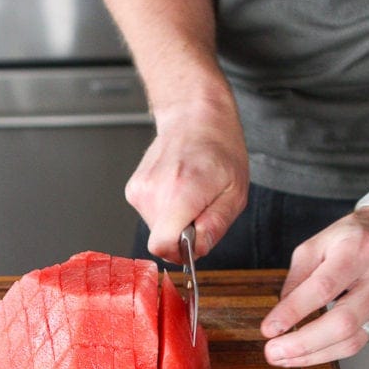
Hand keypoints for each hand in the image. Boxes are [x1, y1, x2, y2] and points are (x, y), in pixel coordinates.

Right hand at [126, 99, 248, 262]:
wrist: (194, 117)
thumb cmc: (219, 150)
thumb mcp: (235, 193)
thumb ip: (215, 226)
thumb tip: (196, 251)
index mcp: (182, 191)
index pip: (162, 244)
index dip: (180, 251)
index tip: (194, 240)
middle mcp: (154, 191)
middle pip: (162, 239)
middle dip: (182, 233)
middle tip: (200, 207)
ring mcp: (140, 189)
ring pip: (156, 229)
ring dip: (175, 220)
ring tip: (190, 193)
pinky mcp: (133, 189)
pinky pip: (151, 215)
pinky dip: (165, 209)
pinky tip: (176, 187)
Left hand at [260, 208, 368, 366]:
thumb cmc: (353, 239)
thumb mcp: (317, 244)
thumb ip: (298, 276)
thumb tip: (282, 313)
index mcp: (359, 251)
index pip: (323, 288)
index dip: (293, 312)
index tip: (269, 328)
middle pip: (342, 323)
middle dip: (303, 344)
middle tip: (273, 352)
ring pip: (351, 341)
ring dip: (313, 355)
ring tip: (284, 358)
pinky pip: (358, 343)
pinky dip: (328, 352)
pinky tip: (308, 352)